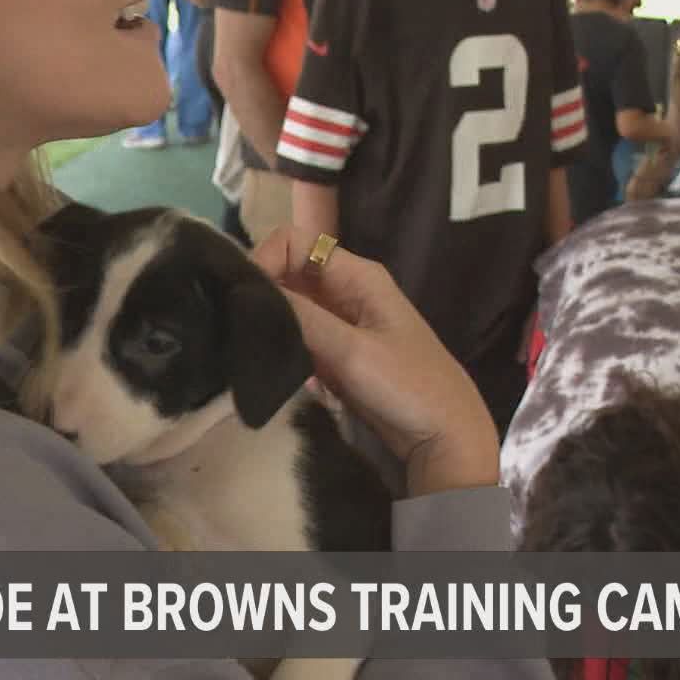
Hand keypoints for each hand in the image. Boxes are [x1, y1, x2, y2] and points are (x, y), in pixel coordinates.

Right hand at [249, 227, 499, 496]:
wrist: (446, 436)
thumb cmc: (408, 387)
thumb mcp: (351, 351)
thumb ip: (301, 317)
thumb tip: (248, 289)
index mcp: (357, 274)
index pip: (293, 242)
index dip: (262, 260)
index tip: (239, 298)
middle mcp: (346, 289)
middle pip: (288, 272)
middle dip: (261, 292)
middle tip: (233, 324)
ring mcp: (342, 323)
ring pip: (290, 306)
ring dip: (269, 321)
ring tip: (242, 344)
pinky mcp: (337, 353)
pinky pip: (299, 336)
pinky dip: (282, 345)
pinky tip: (266, 363)